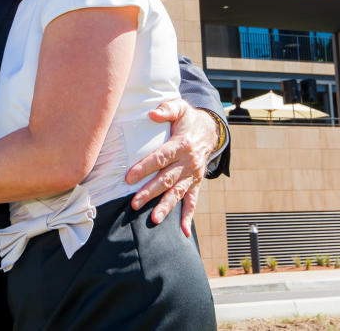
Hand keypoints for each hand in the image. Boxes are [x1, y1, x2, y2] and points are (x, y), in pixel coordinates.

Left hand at [125, 100, 215, 235]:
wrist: (210, 129)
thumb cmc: (189, 119)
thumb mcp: (180, 108)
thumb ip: (167, 109)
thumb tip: (152, 113)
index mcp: (181, 145)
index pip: (160, 158)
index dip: (144, 167)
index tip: (129, 177)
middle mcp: (188, 162)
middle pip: (166, 179)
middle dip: (150, 192)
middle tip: (134, 203)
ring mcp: (193, 175)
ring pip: (178, 193)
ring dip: (166, 207)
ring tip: (155, 220)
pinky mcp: (196, 182)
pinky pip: (193, 201)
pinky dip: (188, 217)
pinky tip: (183, 231)